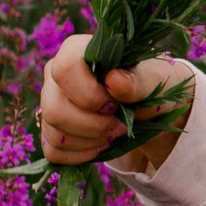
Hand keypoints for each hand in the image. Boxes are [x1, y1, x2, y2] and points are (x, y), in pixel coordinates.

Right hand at [37, 33, 193, 173]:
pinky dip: (80, 155)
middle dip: (92, 125)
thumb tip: (114, 80)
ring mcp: (50, 102)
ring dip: (89, 141)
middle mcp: (56, 75)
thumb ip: (137, 80)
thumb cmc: (151, 86)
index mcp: (78, 51)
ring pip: (53, 132)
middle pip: (54, 109)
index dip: (89, 95)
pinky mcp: (51, 128)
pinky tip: (100, 144)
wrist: (150, 108)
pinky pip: (53, 151)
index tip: (115, 104)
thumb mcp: (155, 81)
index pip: (64, 70)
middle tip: (119, 124)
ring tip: (113, 132)